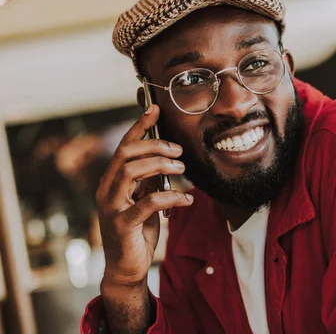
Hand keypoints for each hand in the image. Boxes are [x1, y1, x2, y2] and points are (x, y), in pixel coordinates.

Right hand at [96, 104, 192, 286]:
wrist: (127, 268)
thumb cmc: (138, 231)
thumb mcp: (146, 200)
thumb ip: (150, 180)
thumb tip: (165, 158)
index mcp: (112, 180)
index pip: (124, 146)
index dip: (139, 126)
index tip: (155, 109)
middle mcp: (107, 189)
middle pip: (127, 154)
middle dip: (155, 146)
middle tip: (179, 151)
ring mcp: (111, 207)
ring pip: (132, 172)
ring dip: (161, 165)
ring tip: (182, 169)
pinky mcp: (123, 225)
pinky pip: (148, 203)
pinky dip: (171, 197)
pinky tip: (187, 199)